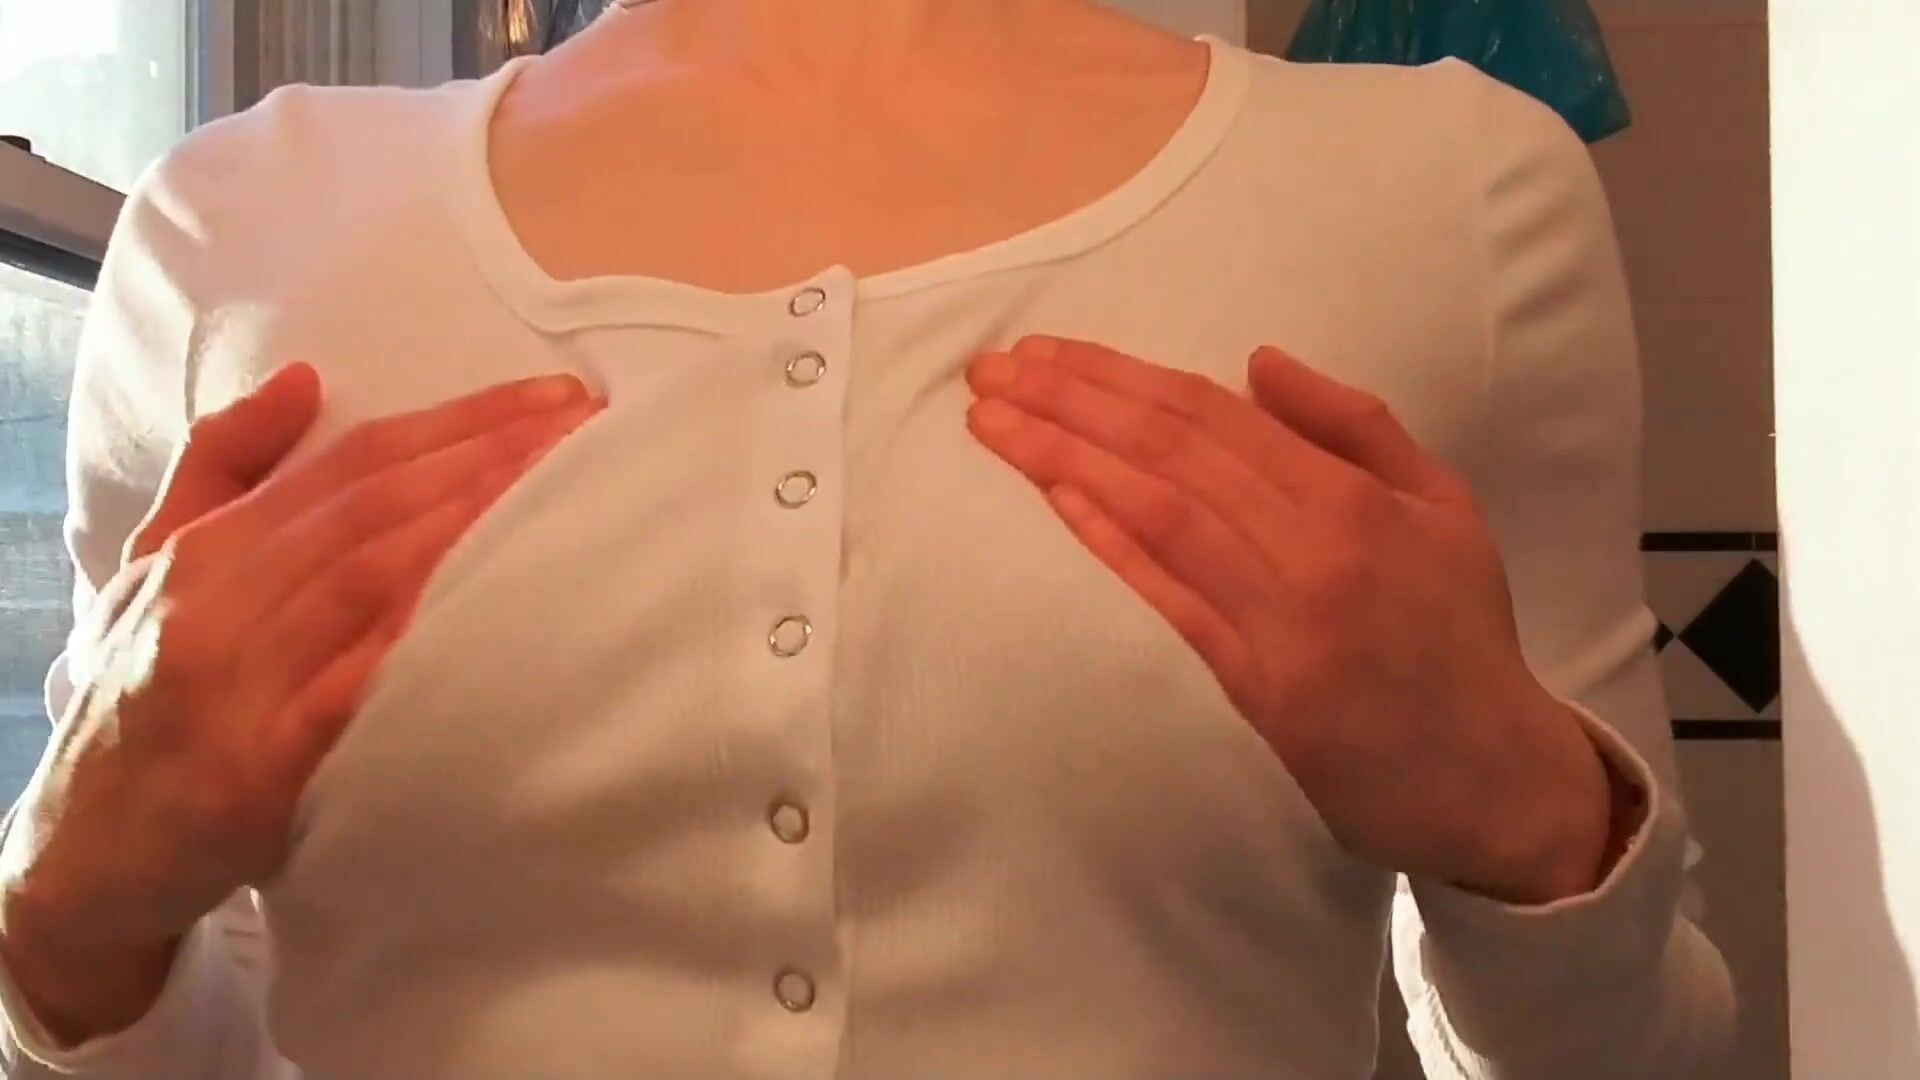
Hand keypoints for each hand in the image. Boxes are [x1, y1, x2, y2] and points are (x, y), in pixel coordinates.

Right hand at [0, 363, 602, 1043]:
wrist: (82, 851)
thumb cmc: (139, 697)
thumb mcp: (154, 567)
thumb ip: (222, 466)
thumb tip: (302, 376)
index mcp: (208, 546)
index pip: (353, 461)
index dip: (459, 421)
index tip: (553, 398)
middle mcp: (214, 597)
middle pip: (373, 506)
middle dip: (487, 458)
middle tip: (586, 430)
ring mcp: (228, 683)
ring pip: (364, 580)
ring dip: (468, 528)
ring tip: (559, 493)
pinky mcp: (247, 772)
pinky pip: (343, 696)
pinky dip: (408, 649)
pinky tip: (483, 616)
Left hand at [963, 335, 1612, 904]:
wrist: (1493, 774)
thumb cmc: (1460, 629)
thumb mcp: (1441, 504)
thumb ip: (1356, 426)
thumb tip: (1260, 362)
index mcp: (1354, 496)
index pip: (1212, 415)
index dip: (1120, 377)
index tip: (1045, 351)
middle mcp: (1312, 548)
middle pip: (1170, 452)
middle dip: (1069, 402)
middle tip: (989, 370)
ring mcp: (1279, 621)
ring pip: (1156, 513)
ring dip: (1063, 459)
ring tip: (991, 421)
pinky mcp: (1256, 687)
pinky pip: (1169, 598)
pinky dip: (1107, 540)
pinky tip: (1051, 494)